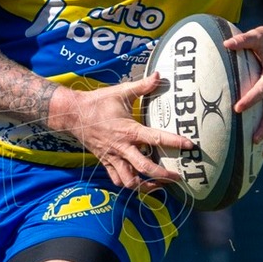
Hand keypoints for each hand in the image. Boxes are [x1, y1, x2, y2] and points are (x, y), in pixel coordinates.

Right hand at [50, 76, 193, 190]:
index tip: (190, 145)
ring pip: (129, 181)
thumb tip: (159, 75)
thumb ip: (142, 86)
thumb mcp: (120, 92)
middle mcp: (122, 147)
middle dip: (163, 175)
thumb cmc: (97, 102)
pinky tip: (138, 183)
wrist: (72, 114)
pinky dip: (127, 185)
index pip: (156, 138)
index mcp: (129, 130)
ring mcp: (113, 157)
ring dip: (145, 186)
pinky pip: (116, 179)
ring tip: (158, 185)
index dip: (175, 142)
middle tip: (178, 177)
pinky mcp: (105, 162)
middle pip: (145, 168)